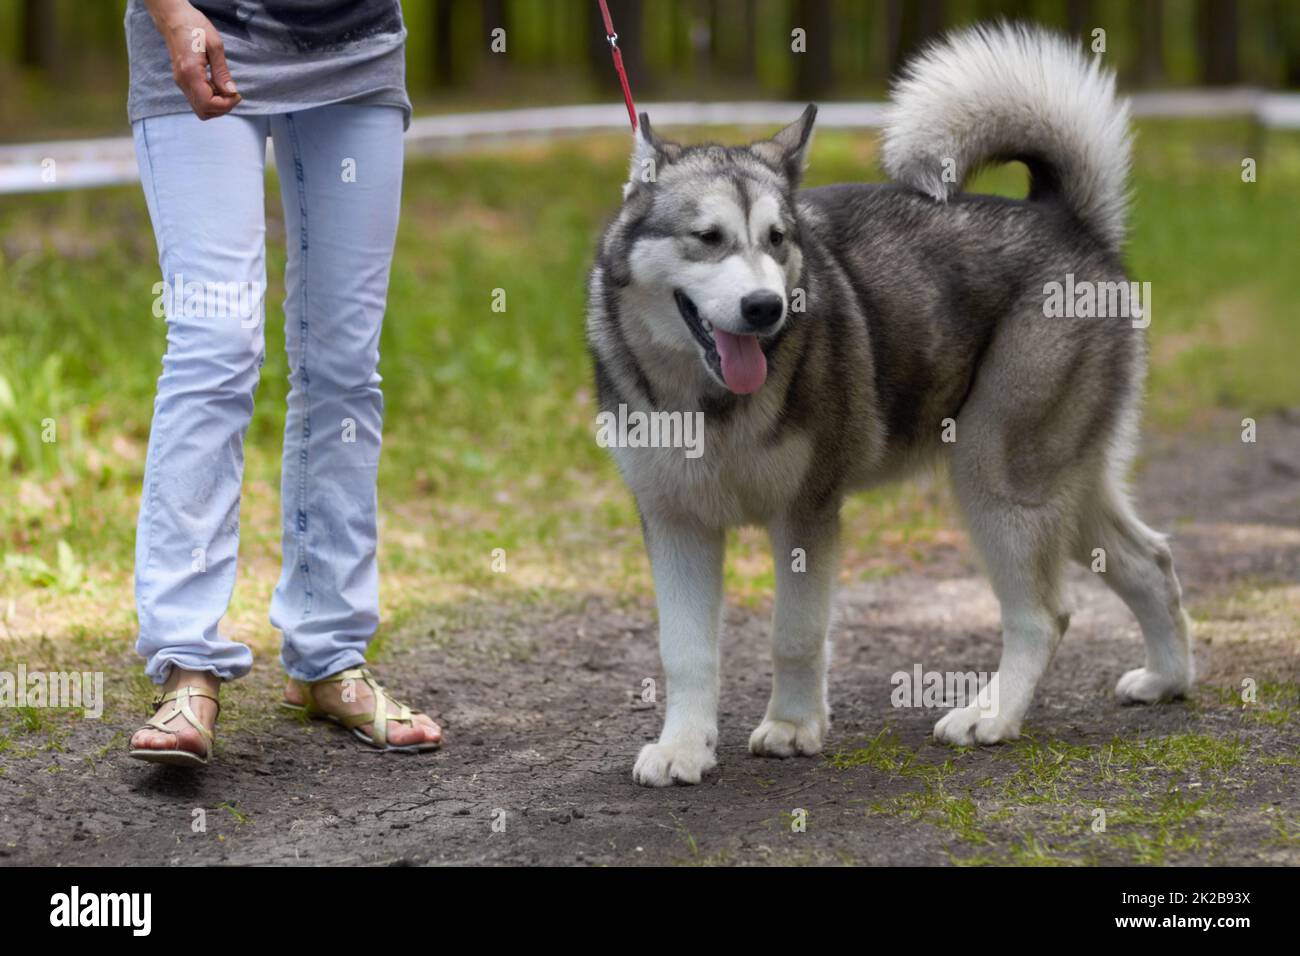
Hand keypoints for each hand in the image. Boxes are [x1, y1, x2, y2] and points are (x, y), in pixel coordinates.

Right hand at [145, 0, 240, 119]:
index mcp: (190, 73)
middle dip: (222, 108)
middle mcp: (183, 82)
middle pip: (204, 111)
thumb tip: (231, 92)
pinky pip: (197, 99)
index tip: (237, 94)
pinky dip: (210, 98)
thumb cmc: (194, 26)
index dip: (226, 104)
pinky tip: (217, 84)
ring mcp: (181, 82)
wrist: (173, 18)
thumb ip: (222, 71)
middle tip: (233, 94)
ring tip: (225, 88)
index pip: (208, 104)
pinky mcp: (182, 80)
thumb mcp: (214, 45)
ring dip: (216, 104)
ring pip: (200, 108)